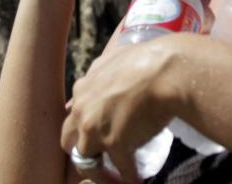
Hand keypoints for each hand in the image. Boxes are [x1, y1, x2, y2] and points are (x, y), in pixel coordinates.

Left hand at [61, 35, 191, 183]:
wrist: (163, 70)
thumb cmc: (144, 60)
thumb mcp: (113, 60)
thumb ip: (103, 73)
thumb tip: (106, 76)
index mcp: (81, 90)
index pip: (74, 116)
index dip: (85, 129)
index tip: (99, 136)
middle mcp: (81, 111)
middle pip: (68, 141)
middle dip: (82, 152)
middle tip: (99, 160)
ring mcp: (95, 129)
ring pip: (85, 162)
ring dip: (101, 172)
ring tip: (116, 178)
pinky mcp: (115, 144)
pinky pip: (122, 171)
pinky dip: (131, 179)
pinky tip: (139, 182)